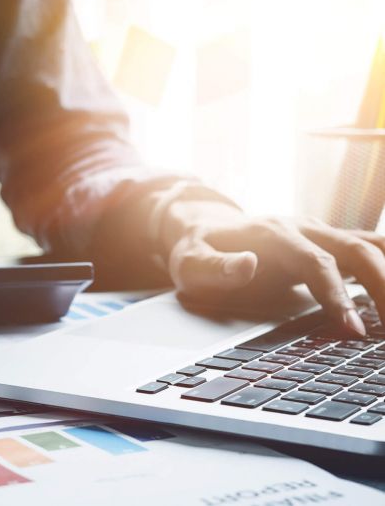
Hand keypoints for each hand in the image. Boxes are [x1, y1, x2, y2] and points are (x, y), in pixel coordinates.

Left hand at [162, 200, 380, 336]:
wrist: (208, 227)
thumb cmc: (199, 250)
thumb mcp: (190, 263)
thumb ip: (215, 267)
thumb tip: (247, 265)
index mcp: (273, 235)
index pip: (316, 263)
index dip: (337, 295)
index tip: (354, 329)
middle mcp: (304, 228)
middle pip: (358, 251)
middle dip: (383, 288)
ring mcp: (321, 233)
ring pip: (372, 247)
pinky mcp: (330, 242)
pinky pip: (371, 249)